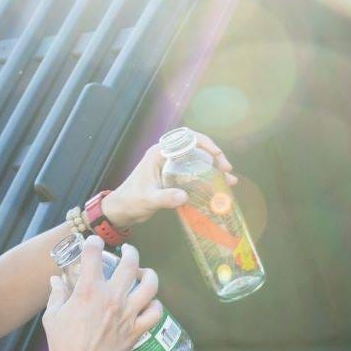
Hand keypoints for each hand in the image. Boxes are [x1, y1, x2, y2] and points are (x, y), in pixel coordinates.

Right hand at [42, 238, 161, 350]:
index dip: (94, 243)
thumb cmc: (62, 343)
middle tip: (127, 252)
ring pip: (150, 285)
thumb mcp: (52, 315)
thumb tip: (56, 280)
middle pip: (130, 264)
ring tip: (144, 273)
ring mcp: (128, 314)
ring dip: (149, 275)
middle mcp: (112, 297)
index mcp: (89, 290)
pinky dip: (155, 305)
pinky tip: (149, 302)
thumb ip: (57, 294)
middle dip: (130, 252)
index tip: (94, 243)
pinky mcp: (136, 330)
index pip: (93, 254)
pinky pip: (155, 312)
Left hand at [102, 131, 235, 229]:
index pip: (186, 139)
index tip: (217, 156)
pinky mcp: (173, 178)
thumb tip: (184, 196)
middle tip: (227, 170)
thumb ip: (164, 198)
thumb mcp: (148, 200)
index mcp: (159, 153)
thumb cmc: (130, 201)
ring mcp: (170, 167)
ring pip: (197, 162)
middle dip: (214, 157)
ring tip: (229, 181)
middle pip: (196, 148)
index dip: (205, 144)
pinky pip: (193, 174)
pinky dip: (206, 180)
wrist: (121, 211)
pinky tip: (217, 189)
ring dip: (213, 169)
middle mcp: (167, 156)